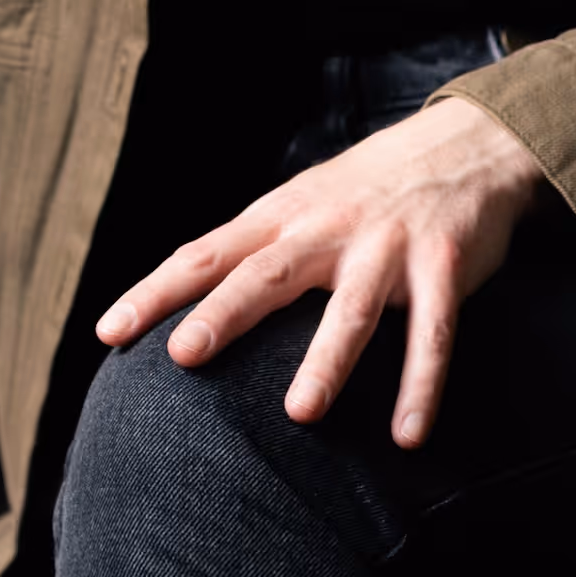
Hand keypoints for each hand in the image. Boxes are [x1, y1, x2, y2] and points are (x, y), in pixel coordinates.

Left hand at [94, 95, 545, 446]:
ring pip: (351, 309)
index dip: (155, 291)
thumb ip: (253, 251)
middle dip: (224, 314)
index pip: (205, 254)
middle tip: (182, 355)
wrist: (466, 142)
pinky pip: (433, 333)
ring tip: (298, 413)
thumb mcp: (302, 204)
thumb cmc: (366, 189)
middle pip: (266, 274)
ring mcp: (387, 247)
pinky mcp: (444, 266)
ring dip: (326, 361)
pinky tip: (407, 434)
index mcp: (282, 216)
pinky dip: (421, 383)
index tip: (109, 332)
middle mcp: (327, 228)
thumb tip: (184, 309)